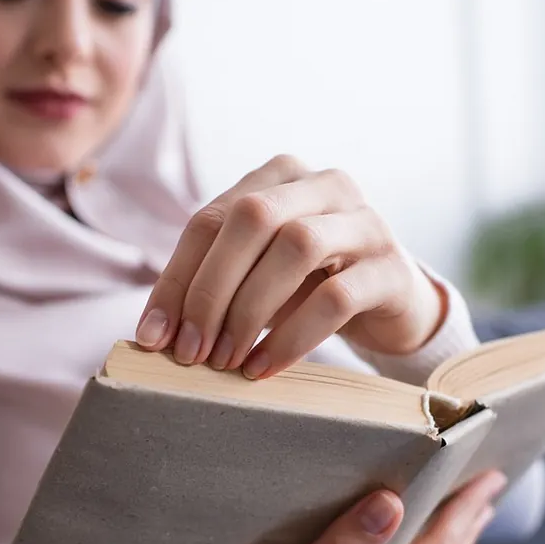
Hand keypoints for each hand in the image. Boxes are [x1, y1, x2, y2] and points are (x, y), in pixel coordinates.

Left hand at [134, 155, 446, 379]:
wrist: (392, 304)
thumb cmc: (310, 285)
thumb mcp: (256, 275)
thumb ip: (210, 285)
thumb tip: (152, 334)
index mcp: (279, 176)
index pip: (212, 217)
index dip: (176, 278)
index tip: (153, 337)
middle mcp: (324, 185)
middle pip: (252, 218)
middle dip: (211, 289)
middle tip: (191, 351)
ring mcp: (365, 222)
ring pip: (296, 246)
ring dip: (250, 310)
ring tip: (227, 361)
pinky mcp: (392, 268)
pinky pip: (337, 296)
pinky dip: (292, 337)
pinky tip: (264, 367)